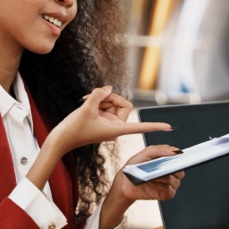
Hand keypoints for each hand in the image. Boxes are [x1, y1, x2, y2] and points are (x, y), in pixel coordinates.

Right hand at [45, 86, 171, 155]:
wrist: (60, 139)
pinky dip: (96, 100)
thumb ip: (100, 94)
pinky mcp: (101, 120)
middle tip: (93, 97)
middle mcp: (115, 127)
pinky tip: (85, 102)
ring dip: (100, 98)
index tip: (169, 127)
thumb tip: (109, 88)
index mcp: (116, 129)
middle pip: (123, 104)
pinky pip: (105, 105)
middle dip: (110, 97)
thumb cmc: (73, 129)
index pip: (140, 127)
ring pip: (112, 102)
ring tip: (85, 101)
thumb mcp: (86, 108)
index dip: (154, 126)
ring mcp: (108, 123)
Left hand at [114, 145, 184, 201]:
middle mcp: (173, 173)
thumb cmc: (137, 165)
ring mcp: (170, 184)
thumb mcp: (146, 153)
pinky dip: (160, 186)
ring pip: (173, 180)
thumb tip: (175, 151)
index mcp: (170, 162)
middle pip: (180, 171)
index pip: (181, 159)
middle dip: (172, 168)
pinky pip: (169, 190)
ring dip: (162, 177)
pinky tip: (151, 182)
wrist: (126, 181)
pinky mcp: (166, 194)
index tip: (182, 155)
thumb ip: (160, 149)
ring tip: (152, 175)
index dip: (183, 158)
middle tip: (165, 166)